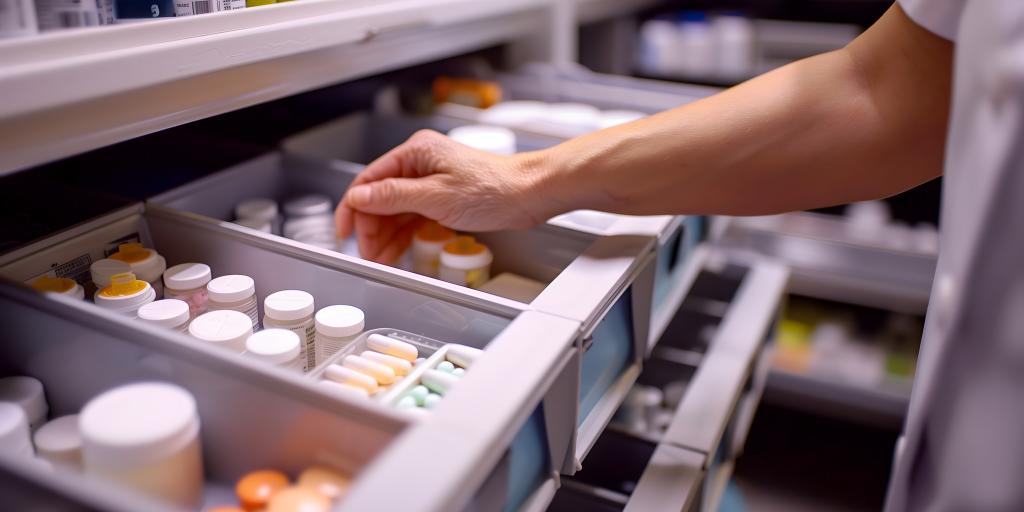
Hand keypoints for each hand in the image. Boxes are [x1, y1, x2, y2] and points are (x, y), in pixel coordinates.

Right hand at [335, 129, 558, 263]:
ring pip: (397, 210)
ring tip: (381, 260)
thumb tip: (359, 197)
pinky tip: (397, 251)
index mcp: (415, 152)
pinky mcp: (443, 196)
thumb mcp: (435, 196)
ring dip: (386, 235)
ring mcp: (431, 180)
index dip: (353, 208)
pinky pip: (414, 216)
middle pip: (381, 197)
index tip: (345, 232)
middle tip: (368, 254)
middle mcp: (420, 163)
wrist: (530, 193)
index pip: (369, 180)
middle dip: (371, 227)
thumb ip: (393, 197)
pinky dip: (404, 234)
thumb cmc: (493, 187)